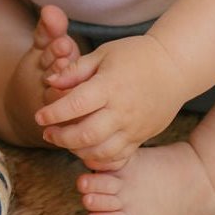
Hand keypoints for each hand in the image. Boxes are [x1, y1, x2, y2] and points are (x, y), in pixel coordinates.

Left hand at [34, 34, 188, 169]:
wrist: (175, 66)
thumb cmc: (136, 55)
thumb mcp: (104, 54)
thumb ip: (76, 70)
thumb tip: (50, 82)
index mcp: (110, 85)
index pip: (75, 105)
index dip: (53, 113)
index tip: (39, 116)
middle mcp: (122, 110)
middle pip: (85, 135)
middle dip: (61, 138)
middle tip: (47, 133)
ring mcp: (134, 127)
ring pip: (100, 152)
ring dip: (77, 151)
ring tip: (65, 142)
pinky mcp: (141, 138)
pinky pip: (117, 158)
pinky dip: (99, 160)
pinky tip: (86, 152)